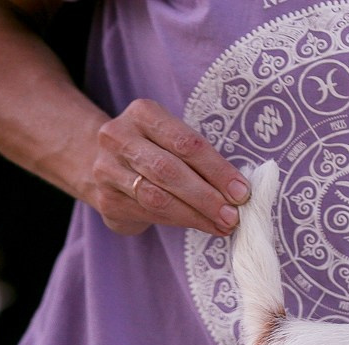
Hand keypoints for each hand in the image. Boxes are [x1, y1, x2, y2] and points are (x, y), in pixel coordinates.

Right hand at [89, 99, 250, 235]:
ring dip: (195, 215)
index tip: (242, 192)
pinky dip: (180, 222)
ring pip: (156, 197)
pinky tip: (201, 225)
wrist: (108, 163)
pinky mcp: (106, 200)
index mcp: (143, 113)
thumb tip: (239, 192)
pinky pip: (148, 214)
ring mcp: (107, 169)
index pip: (186, 143)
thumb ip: (202, 159)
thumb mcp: (175, 141)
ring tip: (222, 225)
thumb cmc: (158, 150)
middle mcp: (118, 137)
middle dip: (206, 197)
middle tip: (233, 216)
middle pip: (168, 171)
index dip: (217, 170)